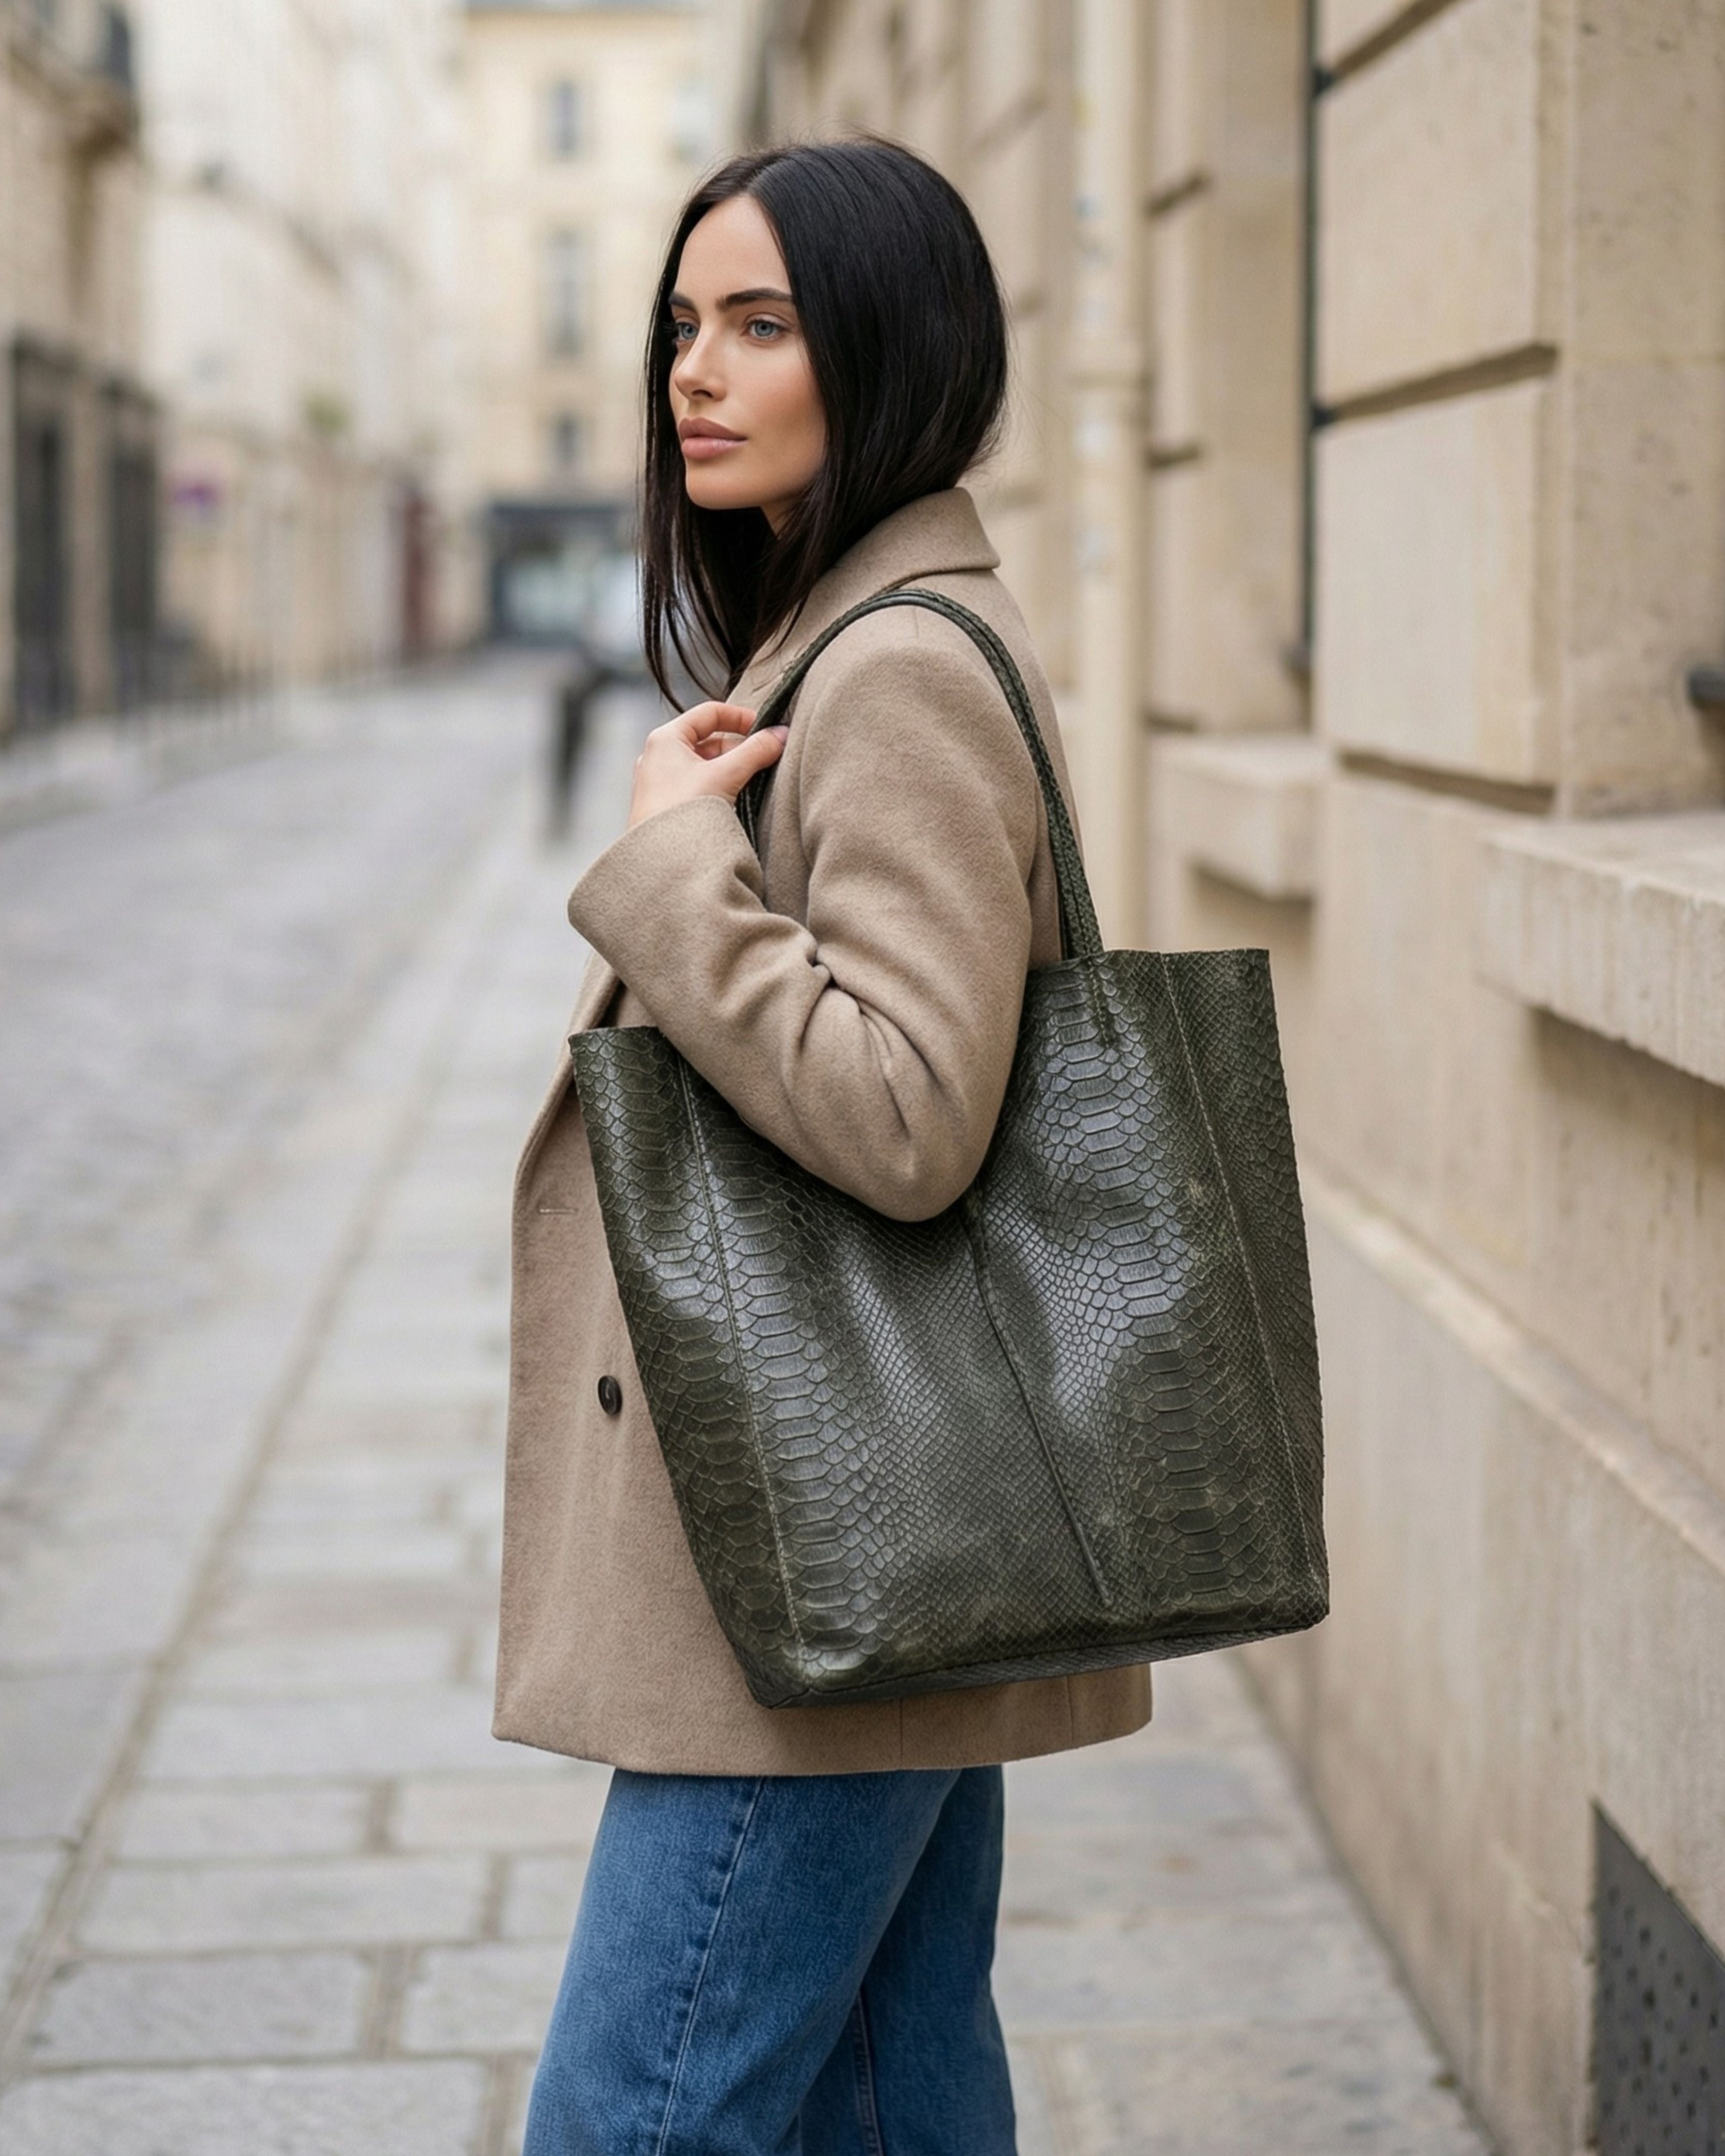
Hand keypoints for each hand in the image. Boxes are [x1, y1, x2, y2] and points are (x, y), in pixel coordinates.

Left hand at [626, 702, 788, 829]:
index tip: (764, 729)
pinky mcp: (664, 805)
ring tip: (752, 783)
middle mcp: (658, 757)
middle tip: (765, 760)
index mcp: (666, 739)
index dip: (740, 717)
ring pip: (704, 765)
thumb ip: (756, 752)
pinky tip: (733, 802)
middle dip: (739, 749)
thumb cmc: (682, 812)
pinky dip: (718, 787)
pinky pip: (697, 786)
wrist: (660, 860)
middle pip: (708, 740)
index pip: (709, 713)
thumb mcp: (726, 775)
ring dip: (730, 770)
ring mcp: (660, 782)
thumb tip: (781, 735)